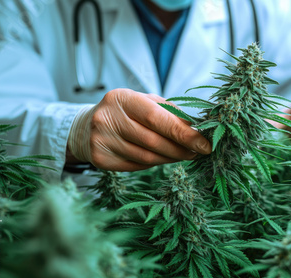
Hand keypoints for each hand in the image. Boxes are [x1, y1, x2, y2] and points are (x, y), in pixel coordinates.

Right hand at [67, 88, 211, 170]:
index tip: (204, 144)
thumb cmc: (125, 112)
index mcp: (122, 98)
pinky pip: (137, 166)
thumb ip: (170, 113)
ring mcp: (101, 140)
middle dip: (181, 149)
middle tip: (198, 152)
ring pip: (147, 158)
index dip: (183, 133)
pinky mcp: (100, 159)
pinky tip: (163, 158)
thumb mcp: (145, 103)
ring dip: (171, 158)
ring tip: (184, 155)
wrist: (85, 127)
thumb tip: (198, 129)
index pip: (158, 118)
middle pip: (153, 141)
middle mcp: (108, 118)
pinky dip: (155, 164)